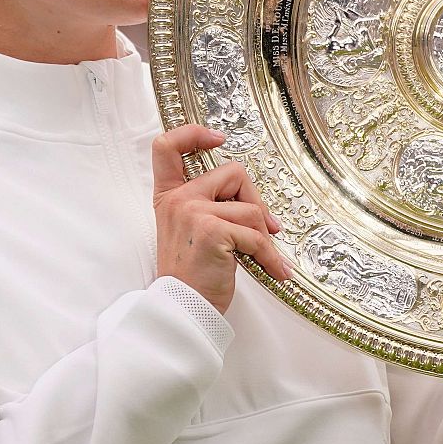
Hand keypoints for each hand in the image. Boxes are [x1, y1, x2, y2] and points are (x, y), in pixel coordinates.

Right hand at [152, 125, 291, 313]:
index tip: (217, 138)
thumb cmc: (192, 276)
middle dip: (255, 201)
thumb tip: (257, 205)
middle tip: (265, 228)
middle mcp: (178, 199)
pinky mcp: (212, 230)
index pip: (167, 147)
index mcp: (169, 196)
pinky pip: (256, 235)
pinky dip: (270, 256)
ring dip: (264, 236)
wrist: (184, 310)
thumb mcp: (192, 232)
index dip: (193, 134)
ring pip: (250, 208)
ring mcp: (193, 212)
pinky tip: (275, 271)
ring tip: (264, 258)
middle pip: (232, 172)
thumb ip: (211, 207)